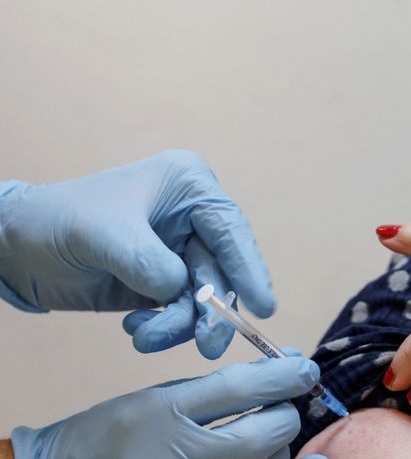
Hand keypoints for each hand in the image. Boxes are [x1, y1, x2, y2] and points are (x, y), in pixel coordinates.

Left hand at [0, 150, 274, 357]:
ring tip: (144, 338)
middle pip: (223, 269)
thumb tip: (181, 290)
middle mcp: (191, 217)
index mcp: (188, 186)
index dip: (249, 268)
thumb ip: (148, 262)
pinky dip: (165, 328)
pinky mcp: (162, 282)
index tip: (263, 306)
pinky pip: (182, 312)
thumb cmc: (58, 222)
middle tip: (209, 346)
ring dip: (182, 325)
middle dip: (215, 310)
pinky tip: (137, 330)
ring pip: (204, 297)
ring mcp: (178, 252)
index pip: (230, 229)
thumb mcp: (104, 235)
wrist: (14, 248)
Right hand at [9, 356, 323, 458]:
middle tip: (281, 404)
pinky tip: (280, 455)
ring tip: (259, 432)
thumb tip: (281, 371)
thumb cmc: (112, 434)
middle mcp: (184, 451)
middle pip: (271, 430)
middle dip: (286, 411)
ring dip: (276, 444)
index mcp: (167, 412)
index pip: (245, 387)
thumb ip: (215, 389)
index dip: (287, 373)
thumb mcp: (156, 396)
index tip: (304, 367)